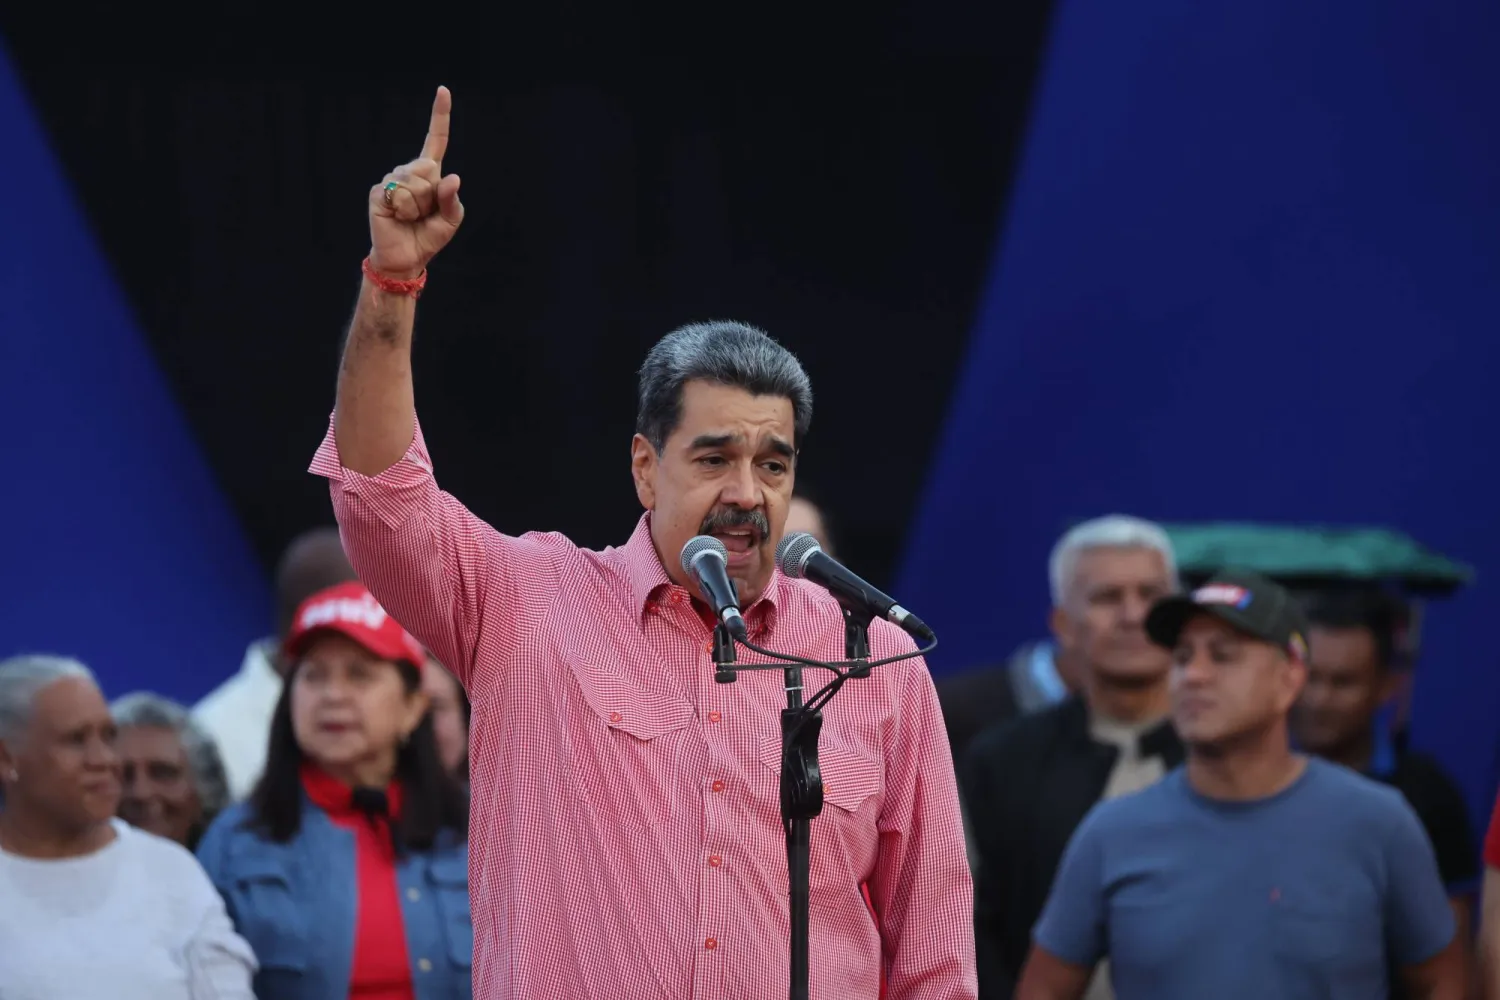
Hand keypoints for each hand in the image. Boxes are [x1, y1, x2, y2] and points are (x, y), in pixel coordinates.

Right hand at [367, 86, 463, 278]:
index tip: (443, 90)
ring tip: (412, 217)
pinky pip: (403, 195)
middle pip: (429, 167)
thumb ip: (453, 199)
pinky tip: (398, 217)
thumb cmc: (428, 236)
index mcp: (429, 173)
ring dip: (420, 206)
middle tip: (425, 213)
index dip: (440, 116)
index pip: (436, 140)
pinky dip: (407, 211)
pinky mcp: (380, 191)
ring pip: (417, 182)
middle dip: (433, 194)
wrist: (406, 258)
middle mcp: (409, 171)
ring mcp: (392, 179)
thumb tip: (452, 177)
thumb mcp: (452, 220)